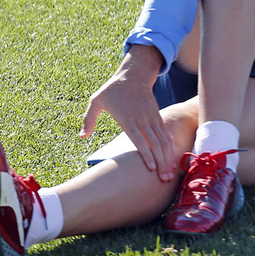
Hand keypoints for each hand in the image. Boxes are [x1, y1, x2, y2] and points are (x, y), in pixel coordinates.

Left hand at [80, 45, 177, 180]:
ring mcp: (152, 119)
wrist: (133, 76)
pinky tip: (173, 161)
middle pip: (154, 144)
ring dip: (168, 158)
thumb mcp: (96, 101)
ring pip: (164, 141)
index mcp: (127, 118)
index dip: (146, 154)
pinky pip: (167, 135)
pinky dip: (171, 148)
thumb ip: (89, 119)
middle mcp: (142, 120)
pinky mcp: (158, 117)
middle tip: (163, 180)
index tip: (151, 168)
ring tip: (169, 176)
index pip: (138, 139)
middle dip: (160, 162)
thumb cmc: (112, 90)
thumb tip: (82, 136)